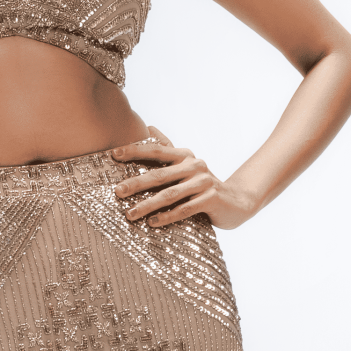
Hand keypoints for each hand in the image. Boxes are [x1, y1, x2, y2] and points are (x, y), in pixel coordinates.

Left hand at [109, 133, 259, 232]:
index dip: (134, 151)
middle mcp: (194, 166)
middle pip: (159, 175)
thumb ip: (168, 147)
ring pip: (170, 195)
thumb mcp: (187, 164)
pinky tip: (153, 223)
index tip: (113, 154)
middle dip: (136, 183)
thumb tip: (149, 126)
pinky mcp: (211, 199)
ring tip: (130, 214)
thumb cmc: (204, 184)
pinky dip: (168, 216)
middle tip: (116, 191)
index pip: (156, 150)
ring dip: (148, 205)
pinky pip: (185, 209)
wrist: (237, 201)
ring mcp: (204, 182)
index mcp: (185, 156)